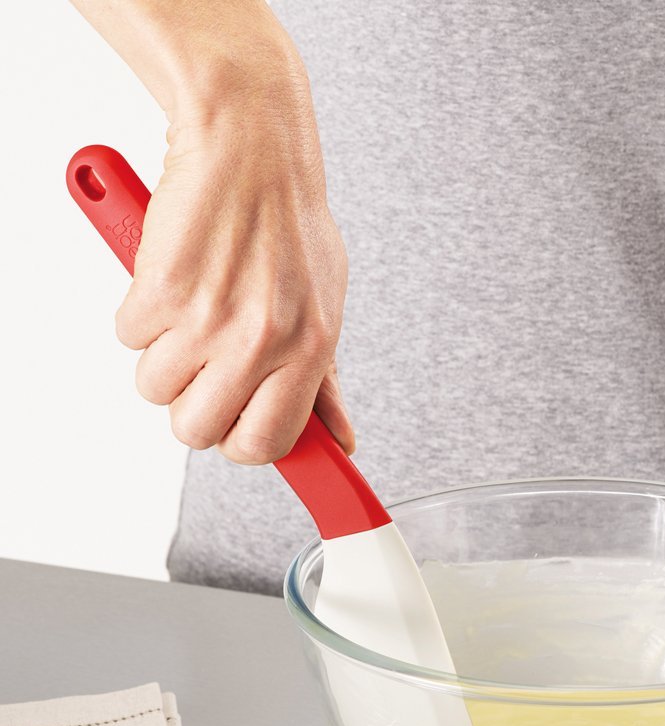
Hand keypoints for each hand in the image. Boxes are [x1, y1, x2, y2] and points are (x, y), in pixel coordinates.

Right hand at [115, 68, 352, 462]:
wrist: (250, 144)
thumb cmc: (288, 224)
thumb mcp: (325, 307)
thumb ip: (325, 382)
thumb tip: (339, 440)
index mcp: (309, 350)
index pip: (265, 444)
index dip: (239, 441)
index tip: (234, 424)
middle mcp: (262, 341)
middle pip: (197, 430)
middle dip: (191, 404)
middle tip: (203, 364)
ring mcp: (209, 316)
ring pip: (155, 388)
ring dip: (162, 355)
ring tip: (190, 310)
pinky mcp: (159, 288)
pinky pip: (128, 337)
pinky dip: (139, 312)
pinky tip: (171, 279)